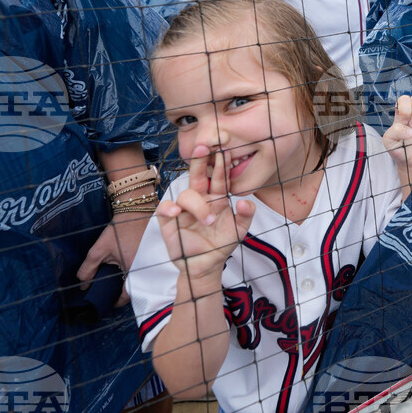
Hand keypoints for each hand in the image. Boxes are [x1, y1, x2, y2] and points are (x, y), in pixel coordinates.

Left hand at [76, 208, 151, 306]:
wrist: (136, 210)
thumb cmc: (118, 229)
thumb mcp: (99, 248)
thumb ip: (88, 268)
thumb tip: (82, 285)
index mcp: (133, 268)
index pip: (127, 295)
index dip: (117, 302)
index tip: (109, 302)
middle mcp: (146, 268)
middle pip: (136, 289)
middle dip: (124, 293)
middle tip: (113, 293)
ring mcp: (153, 262)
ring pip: (142, 281)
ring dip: (132, 284)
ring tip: (120, 282)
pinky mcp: (155, 256)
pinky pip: (147, 271)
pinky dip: (138, 274)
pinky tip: (129, 270)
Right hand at [157, 149, 255, 282]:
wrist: (206, 265)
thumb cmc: (221, 244)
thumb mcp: (239, 231)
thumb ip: (246, 216)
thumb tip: (245, 202)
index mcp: (217, 198)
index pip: (219, 177)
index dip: (222, 165)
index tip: (225, 151)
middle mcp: (200, 199)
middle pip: (198, 175)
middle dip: (200, 160)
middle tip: (203, 147)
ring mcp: (184, 209)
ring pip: (186, 194)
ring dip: (198, 206)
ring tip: (208, 220)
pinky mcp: (169, 220)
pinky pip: (165, 208)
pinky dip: (169, 208)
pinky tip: (176, 212)